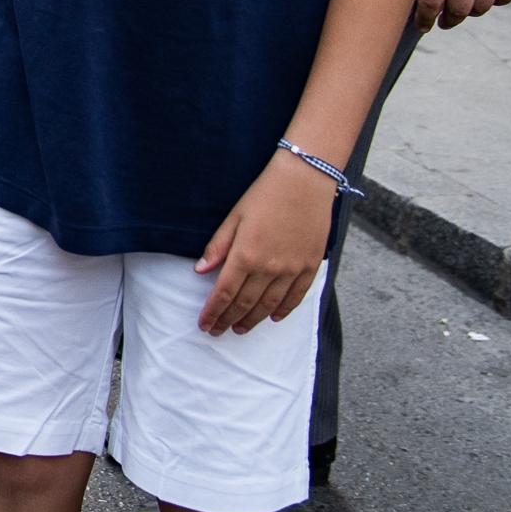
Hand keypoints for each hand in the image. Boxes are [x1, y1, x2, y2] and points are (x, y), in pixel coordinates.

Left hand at [194, 150, 336, 333]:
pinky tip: (273, 317)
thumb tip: (200, 271)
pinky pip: (296, 297)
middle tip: (218, 331)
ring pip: (269, 305)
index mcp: (245, 255)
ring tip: (240, 328)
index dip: (213, 312)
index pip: (224, 294)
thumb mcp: (234, 217)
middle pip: (245, 304)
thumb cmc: (265, 194)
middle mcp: (269, 267)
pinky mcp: (310, 266)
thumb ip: (217, 247)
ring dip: (253, 320)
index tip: (204, 324)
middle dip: (228, 320)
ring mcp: (292, 269)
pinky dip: (283, 310)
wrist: (305, 180)